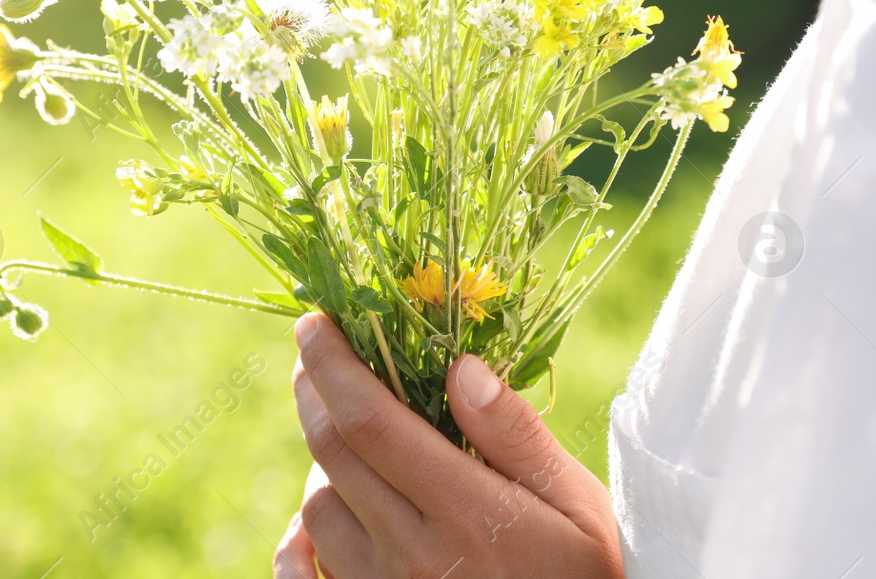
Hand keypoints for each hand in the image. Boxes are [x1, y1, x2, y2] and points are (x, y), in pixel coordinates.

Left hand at [274, 313, 624, 578]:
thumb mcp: (577, 507)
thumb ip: (515, 436)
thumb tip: (459, 365)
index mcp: (469, 515)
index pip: (373, 422)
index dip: (333, 365)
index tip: (316, 322)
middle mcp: (413, 556)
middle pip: (332, 455)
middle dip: (314, 391)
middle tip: (317, 353)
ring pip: (317, 508)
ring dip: (321, 460)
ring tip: (349, 434)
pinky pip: (304, 575)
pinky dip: (299, 540)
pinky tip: (315, 521)